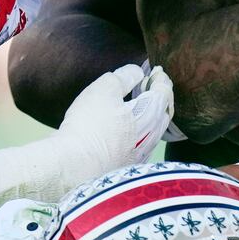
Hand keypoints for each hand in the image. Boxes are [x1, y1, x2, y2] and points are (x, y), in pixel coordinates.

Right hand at [57, 63, 172, 171]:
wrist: (74, 167)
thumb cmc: (89, 126)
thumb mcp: (104, 90)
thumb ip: (123, 77)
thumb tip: (137, 72)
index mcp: (150, 114)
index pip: (164, 92)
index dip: (161, 79)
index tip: (157, 71)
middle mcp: (151, 136)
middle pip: (164, 113)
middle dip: (161, 98)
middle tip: (151, 87)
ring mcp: (141, 155)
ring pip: (154, 132)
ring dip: (152, 116)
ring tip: (140, 108)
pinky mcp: (128, 168)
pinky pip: (142, 146)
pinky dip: (141, 133)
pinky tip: (127, 132)